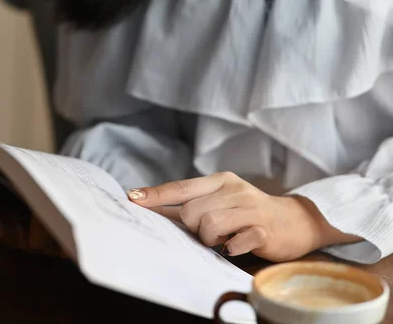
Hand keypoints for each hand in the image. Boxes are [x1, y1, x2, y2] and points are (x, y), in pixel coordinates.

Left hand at [127, 172, 361, 261]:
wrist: (296, 221)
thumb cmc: (249, 212)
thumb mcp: (222, 200)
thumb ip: (192, 204)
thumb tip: (150, 206)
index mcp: (220, 181)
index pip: (180, 188)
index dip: (155, 195)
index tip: (132, 198)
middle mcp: (233, 190)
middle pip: (191, 212)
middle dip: (193, 228)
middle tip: (209, 233)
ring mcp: (250, 208)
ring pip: (208, 225)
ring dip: (210, 239)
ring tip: (223, 240)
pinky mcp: (264, 229)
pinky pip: (235, 241)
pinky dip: (232, 247)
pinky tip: (237, 246)